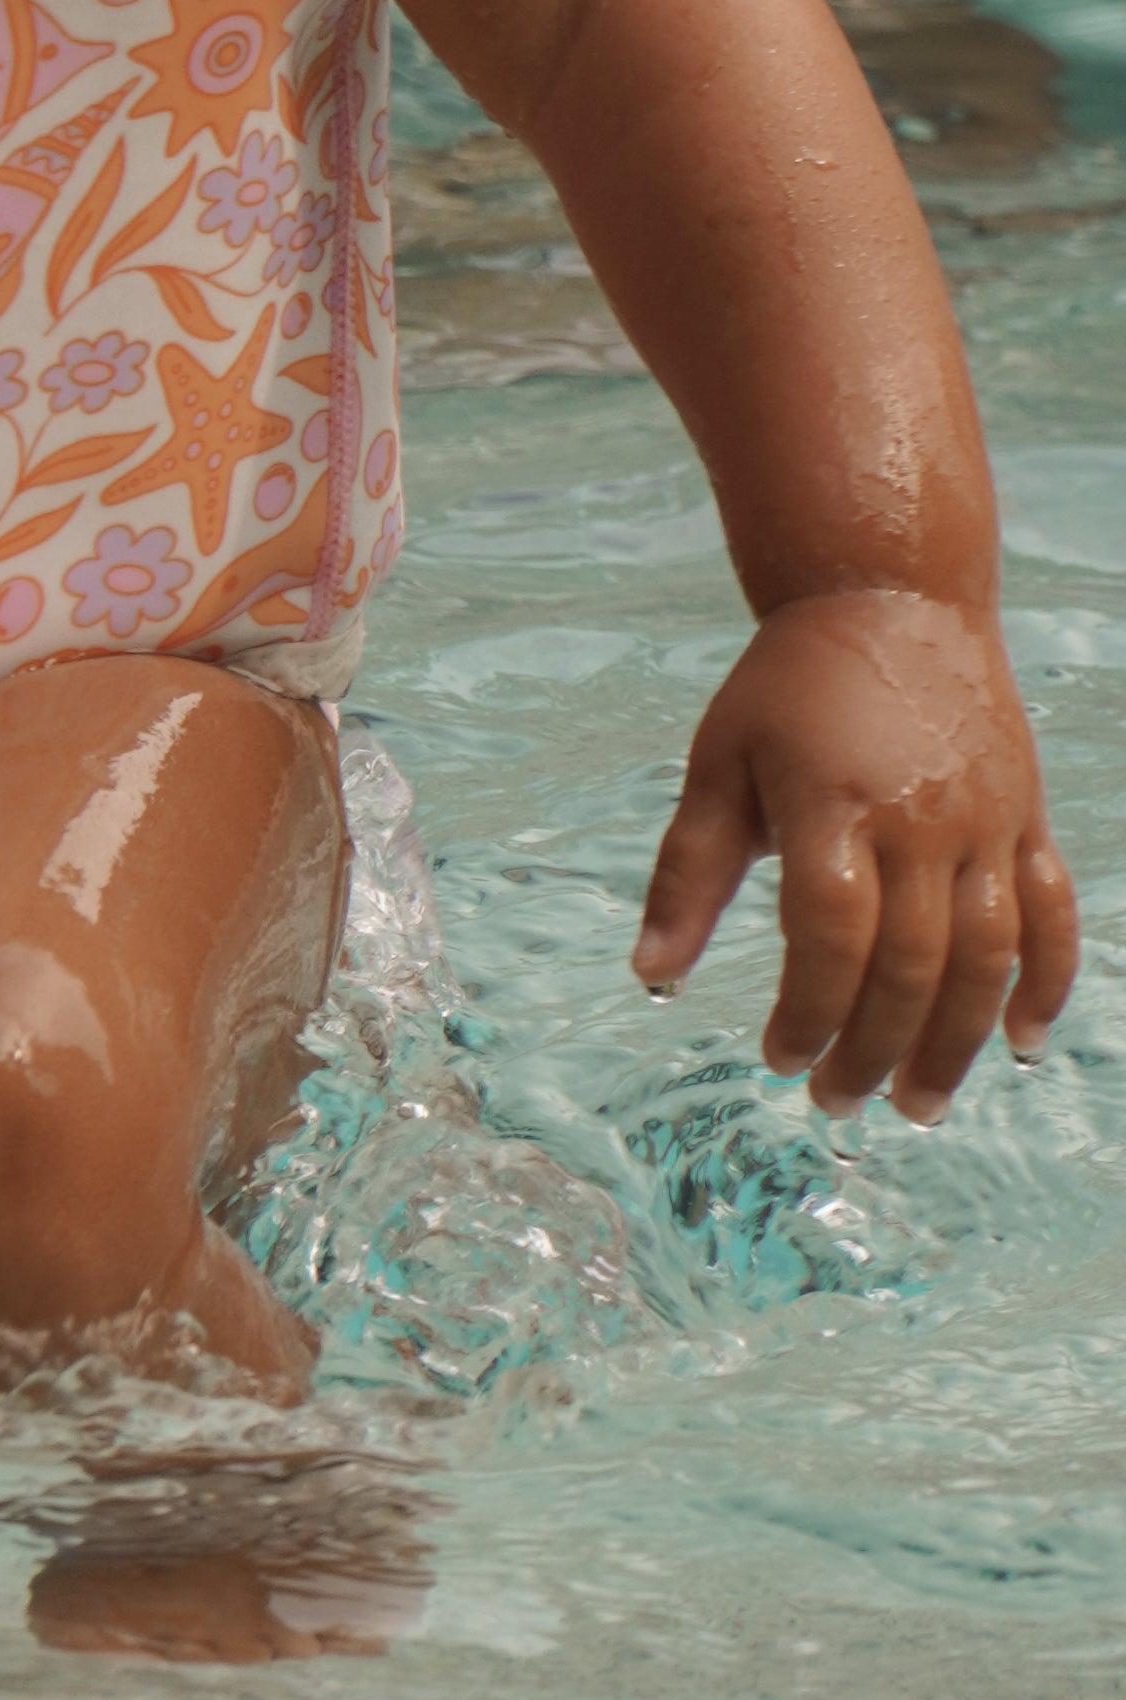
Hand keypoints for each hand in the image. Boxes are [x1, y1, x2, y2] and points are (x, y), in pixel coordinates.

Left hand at [637, 585, 1078, 1119]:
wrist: (892, 596)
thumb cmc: (790, 684)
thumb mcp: (718, 763)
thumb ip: (688, 872)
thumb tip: (648, 976)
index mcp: (833, 804)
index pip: (829, 937)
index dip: (808, 1011)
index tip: (778, 1057)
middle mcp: (920, 818)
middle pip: (912, 963)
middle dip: (874, 1048)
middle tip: (840, 1103)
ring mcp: (985, 819)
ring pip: (989, 955)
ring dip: (957, 1040)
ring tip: (918, 1101)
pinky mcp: (1025, 816)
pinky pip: (1052, 911)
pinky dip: (1047, 981)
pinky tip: (1021, 1040)